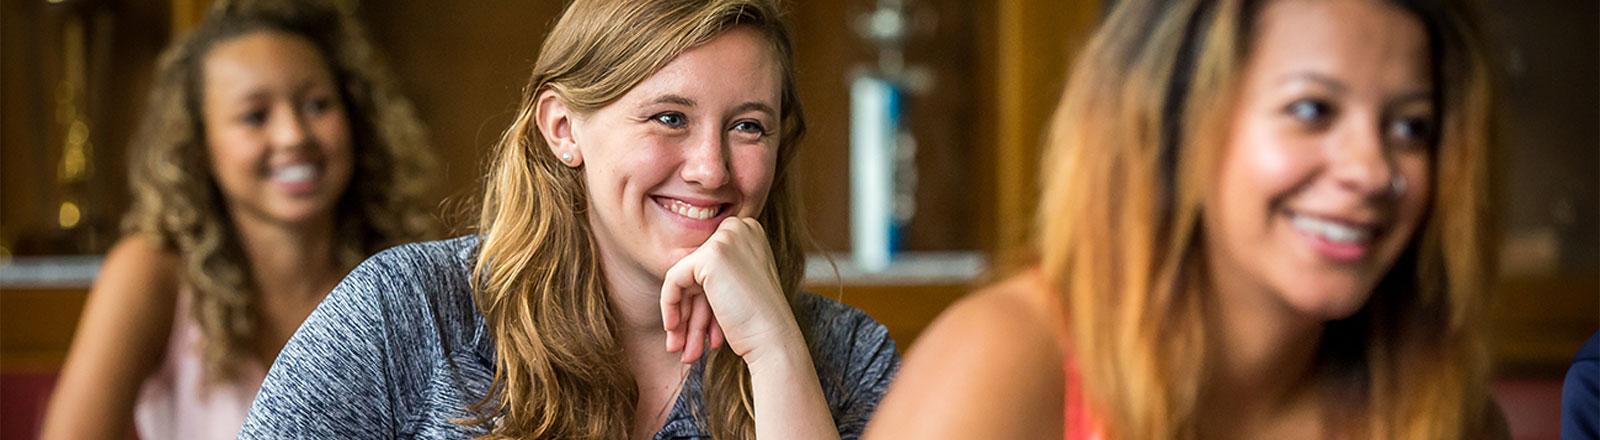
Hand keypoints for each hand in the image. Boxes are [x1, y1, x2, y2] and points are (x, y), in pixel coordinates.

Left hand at [660, 217, 800, 364]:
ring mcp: (726, 238)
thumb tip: (677, 280)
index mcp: (749, 231)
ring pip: (684, 277)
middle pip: (697, 270)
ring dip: (681, 316)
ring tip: (679, 348)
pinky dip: (670, 305)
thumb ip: (714, 275)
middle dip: (689, 311)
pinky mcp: (710, 254)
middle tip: (682, 343)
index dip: (700, 300)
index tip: (700, 330)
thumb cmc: (760, 321)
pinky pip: (673, 279)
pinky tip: (673, 328)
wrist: (774, 338)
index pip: (709, 263)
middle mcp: (740, 228)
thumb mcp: (738, 286)